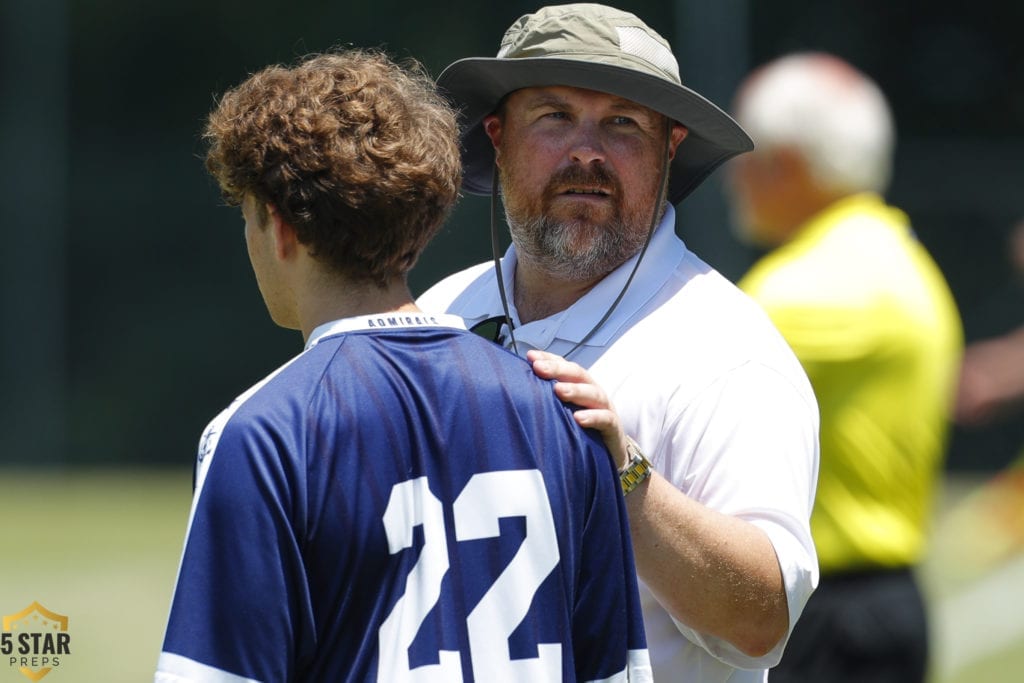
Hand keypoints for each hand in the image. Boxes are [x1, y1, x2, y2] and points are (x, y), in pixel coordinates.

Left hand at [527, 349, 629, 468]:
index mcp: (580, 385)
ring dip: (576, 390)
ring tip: (558, 391)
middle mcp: (593, 391)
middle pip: (578, 374)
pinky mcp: (613, 428)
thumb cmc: (582, 429)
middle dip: (558, 370)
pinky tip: (579, 418)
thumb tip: (519, 390)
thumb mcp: (563, 411)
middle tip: (539, 368)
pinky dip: (593, 417)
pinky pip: (606, 419)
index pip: (565, 366)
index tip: (530, 357)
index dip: (549, 359)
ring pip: (593, 394)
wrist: (611, 452)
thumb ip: (547, 399)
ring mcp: (605, 408)